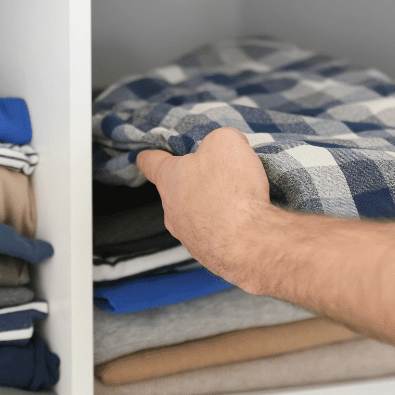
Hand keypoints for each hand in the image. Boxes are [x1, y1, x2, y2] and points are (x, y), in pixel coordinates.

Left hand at [136, 127, 277, 288]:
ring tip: (239, 200)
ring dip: (213, 207)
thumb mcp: (227, 142)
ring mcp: (188, 236)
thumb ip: (220, 139)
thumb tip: (226, 149)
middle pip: (177, 190)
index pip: (151, 162)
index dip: (151, 155)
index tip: (147, 156)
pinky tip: (244, 221)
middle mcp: (172, 210)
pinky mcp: (208, 255)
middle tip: (220, 175)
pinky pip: (215, 235)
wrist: (248, 241)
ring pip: (196, 214)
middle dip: (195, 182)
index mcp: (169, 178)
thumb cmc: (231, 189)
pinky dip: (228, 227)